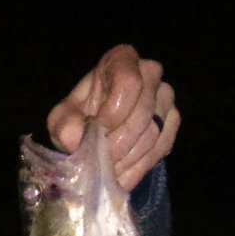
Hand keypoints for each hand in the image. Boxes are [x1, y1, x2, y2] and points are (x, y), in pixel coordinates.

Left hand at [47, 45, 178, 191]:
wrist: (94, 133)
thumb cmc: (78, 120)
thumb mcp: (62, 121)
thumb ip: (65, 127)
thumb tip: (75, 139)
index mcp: (121, 60)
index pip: (128, 84)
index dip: (113, 114)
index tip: (97, 132)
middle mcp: (150, 72)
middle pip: (142, 113)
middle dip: (117, 144)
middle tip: (99, 162)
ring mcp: (165, 97)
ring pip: (152, 134)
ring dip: (127, 159)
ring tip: (106, 171)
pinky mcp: (173, 121)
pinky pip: (161, 147)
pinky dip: (138, 166)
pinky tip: (120, 175)